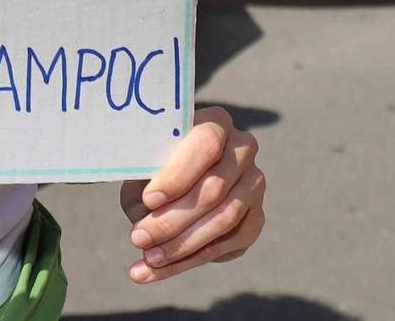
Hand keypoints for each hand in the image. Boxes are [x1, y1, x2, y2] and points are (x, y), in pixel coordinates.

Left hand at [119, 107, 265, 283]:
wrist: (179, 178)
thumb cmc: (156, 164)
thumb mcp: (146, 162)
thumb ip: (146, 175)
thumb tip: (148, 204)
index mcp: (217, 123)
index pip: (206, 143)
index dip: (178, 174)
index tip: (149, 200)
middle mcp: (243, 150)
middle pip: (214, 188)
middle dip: (173, 219)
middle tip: (138, 237)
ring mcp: (254, 184)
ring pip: (223, 220)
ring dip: (181, 245)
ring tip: (147, 258)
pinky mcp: (256, 218)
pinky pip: (228, 245)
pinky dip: (189, 261)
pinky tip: (156, 271)